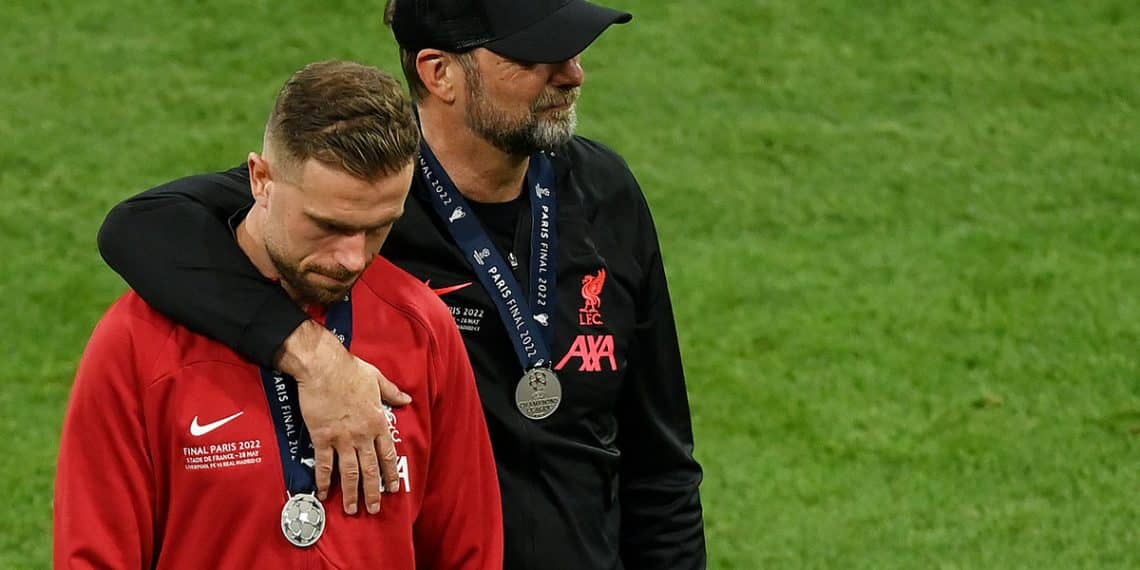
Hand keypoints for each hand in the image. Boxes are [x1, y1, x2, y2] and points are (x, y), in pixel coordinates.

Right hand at [276, 321, 411, 514]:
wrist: (324, 367)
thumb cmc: (351, 370)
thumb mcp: (377, 379)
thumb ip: (392, 392)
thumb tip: (407, 400)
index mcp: (377, 422)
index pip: (387, 454)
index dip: (390, 473)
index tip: (392, 488)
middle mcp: (363, 435)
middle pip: (371, 469)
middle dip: (373, 492)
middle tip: (374, 509)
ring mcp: (342, 438)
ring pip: (350, 472)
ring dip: (352, 493)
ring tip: (353, 509)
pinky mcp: (322, 437)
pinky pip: (325, 464)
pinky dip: (325, 481)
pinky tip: (324, 493)